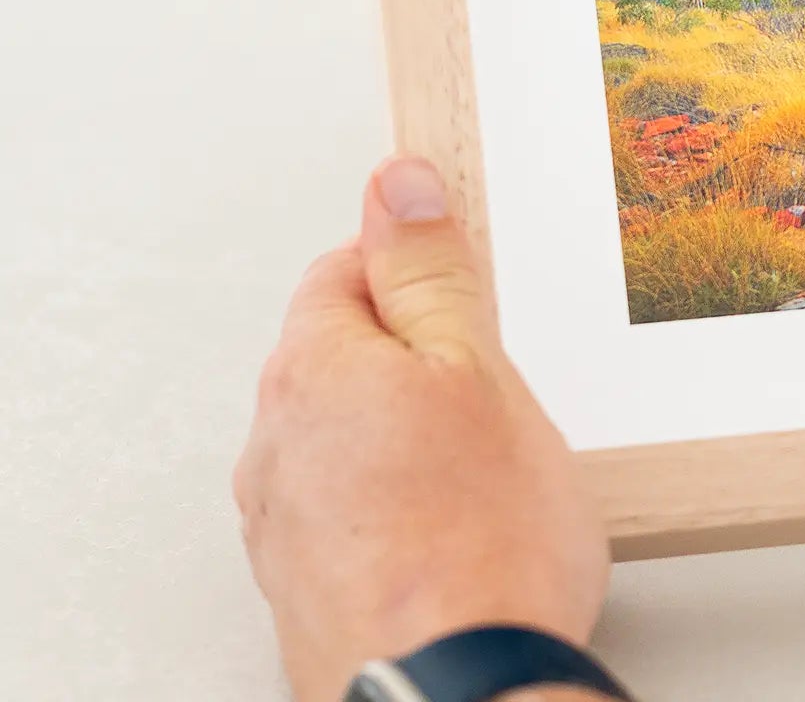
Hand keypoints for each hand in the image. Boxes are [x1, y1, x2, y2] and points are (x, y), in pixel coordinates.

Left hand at [235, 159, 610, 701]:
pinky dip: (401, 509)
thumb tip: (399, 186)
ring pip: (351, 439)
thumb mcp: (478, 368)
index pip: (345, 270)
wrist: (461, 694)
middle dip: (421, 362)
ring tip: (488, 479)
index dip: (419, 274)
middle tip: (497, 398)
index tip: (472, 303)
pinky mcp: (305, 590)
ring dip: (410, 440)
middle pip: (346, 355)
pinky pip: (354, 513)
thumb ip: (432, 272)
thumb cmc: (481, 543)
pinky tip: (461, 534)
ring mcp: (282, 525)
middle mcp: (274, 444)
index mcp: (311, 369)